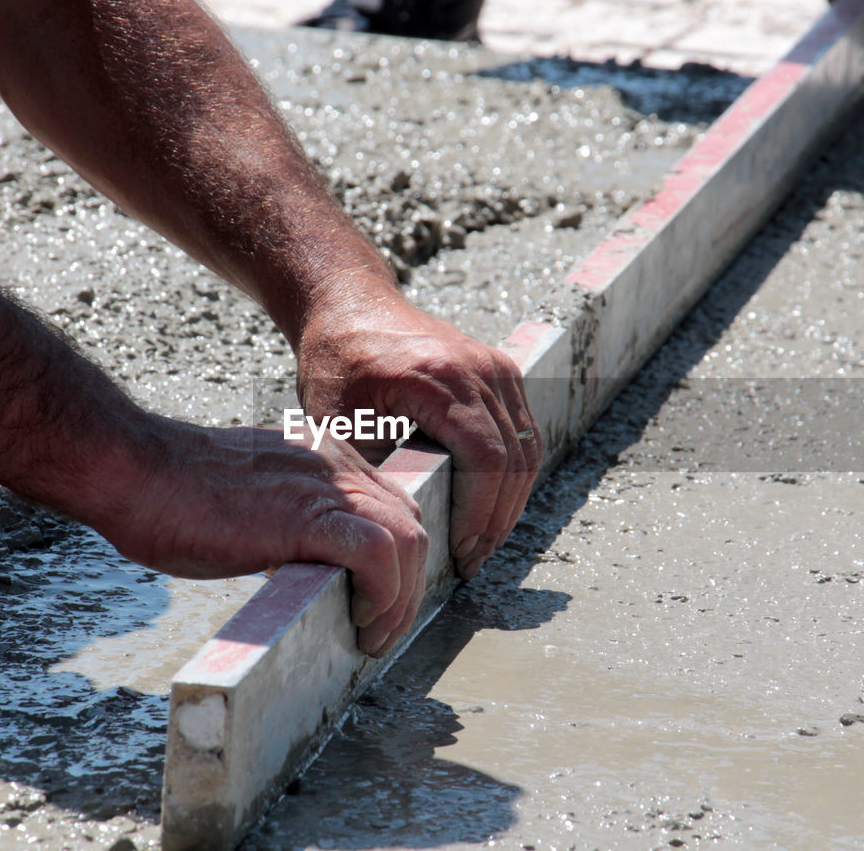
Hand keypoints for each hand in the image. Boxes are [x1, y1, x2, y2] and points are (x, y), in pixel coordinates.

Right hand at [98, 417, 427, 656]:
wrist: (135, 471)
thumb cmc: (176, 494)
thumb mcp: (257, 499)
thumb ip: (292, 520)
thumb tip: (311, 568)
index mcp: (327, 457)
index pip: (395, 508)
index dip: (401, 563)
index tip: (381, 605)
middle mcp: (337, 464)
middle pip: (411, 526)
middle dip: (409, 589)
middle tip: (380, 633)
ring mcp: (326, 486)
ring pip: (407, 540)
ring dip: (400, 600)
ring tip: (369, 636)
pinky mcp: (306, 516)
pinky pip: (376, 553)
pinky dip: (382, 594)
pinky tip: (357, 619)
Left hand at [295, 292, 542, 579]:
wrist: (350, 304)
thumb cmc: (336, 360)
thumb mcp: (337, 422)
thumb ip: (369, 473)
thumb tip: (392, 535)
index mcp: (441, 378)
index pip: (486, 460)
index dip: (480, 515)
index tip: (460, 554)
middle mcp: (480, 368)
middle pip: (515, 459)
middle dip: (496, 519)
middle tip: (471, 560)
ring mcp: (497, 366)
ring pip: (527, 449)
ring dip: (509, 502)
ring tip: (480, 542)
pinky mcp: (502, 371)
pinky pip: (523, 433)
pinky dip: (512, 475)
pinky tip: (487, 507)